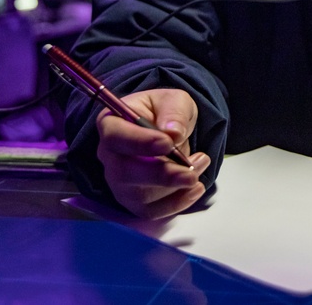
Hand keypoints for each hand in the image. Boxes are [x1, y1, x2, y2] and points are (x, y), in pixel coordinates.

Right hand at [96, 88, 210, 218]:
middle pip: (124, 173)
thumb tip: (173, 133)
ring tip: (201, 164)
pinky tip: (196, 189)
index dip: (139, 143)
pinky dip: (176, 204)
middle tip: (191, 170)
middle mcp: (110, 156)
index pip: (115, 137)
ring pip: (139, 196)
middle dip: (161, 174)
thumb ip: (174, 112)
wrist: (169, 130)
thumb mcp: (175, 100)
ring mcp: (120, 182)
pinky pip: (151, 211)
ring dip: (175, 187)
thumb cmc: (166, 112)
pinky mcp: (135, 200)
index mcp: (112, 124)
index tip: (167, 143)